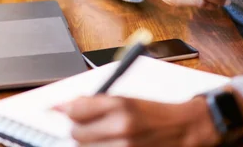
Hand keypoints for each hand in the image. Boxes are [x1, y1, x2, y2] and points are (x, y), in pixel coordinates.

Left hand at [54, 95, 220, 146]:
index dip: (65, 110)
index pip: (76, 109)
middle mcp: (122, 127)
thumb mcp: (127, 100)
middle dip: (76, 130)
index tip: (57, 111)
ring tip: (100, 138)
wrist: (185, 129)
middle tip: (84, 127)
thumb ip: (96, 103)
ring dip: (87, 144)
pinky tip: (106, 145)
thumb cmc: (157, 114)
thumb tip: (66, 107)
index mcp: (121, 105)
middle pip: (76, 134)